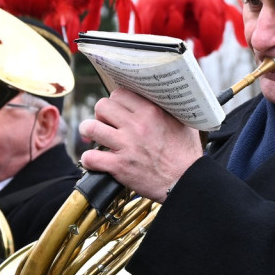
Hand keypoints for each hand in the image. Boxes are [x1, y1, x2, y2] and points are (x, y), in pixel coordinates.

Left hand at [78, 88, 202, 200]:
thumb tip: (160, 98)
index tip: (117, 110)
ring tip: (92, 135)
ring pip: (91, 128)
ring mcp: (126, 145)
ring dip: (88, 131)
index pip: (120, 93)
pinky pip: (91, 157)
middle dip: (100, 114)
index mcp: (151, 111)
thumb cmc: (186, 153)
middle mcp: (136, 125)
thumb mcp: (183, 122)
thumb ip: (168, 108)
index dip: (115, 101)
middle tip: (105, 123)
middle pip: (101, 106)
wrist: (186, 181)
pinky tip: (94, 160)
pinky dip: (89, 159)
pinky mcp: (120, 166)